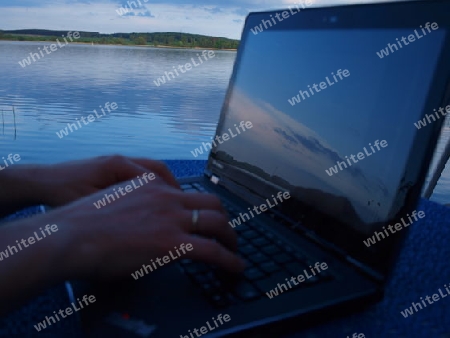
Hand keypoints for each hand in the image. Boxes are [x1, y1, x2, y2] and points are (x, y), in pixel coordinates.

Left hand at [34, 155, 178, 207]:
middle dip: (172, 187)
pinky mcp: (109, 168)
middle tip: (182, 205)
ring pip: (148, 171)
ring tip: (169, 204)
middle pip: (158, 169)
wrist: (39, 182)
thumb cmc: (63, 194)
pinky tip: (147, 201)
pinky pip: (137, 175)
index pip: (156, 175)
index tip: (182, 208)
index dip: (171, 192)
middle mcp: (120, 160)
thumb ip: (122, 208)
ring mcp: (115, 162)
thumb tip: (148, 219)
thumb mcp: (94, 205)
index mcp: (118, 165)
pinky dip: (147, 186)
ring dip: (161, 186)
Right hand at [52, 176, 244, 278]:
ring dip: (231, 239)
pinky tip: (235, 269)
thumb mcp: (114, 204)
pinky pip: (212, 251)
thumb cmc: (81, 224)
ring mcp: (171, 218)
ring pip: (217, 223)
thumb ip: (136, 209)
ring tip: (235, 253)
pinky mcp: (172, 242)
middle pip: (212, 204)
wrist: (69, 235)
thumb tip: (145, 226)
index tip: (208, 220)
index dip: (204, 209)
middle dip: (225, 221)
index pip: (190, 193)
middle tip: (227, 235)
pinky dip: (230, 261)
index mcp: (152, 185)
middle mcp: (167, 197)